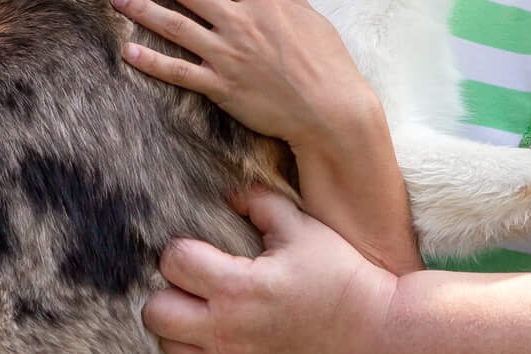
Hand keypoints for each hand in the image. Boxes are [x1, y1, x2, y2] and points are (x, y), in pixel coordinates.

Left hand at [114, 0, 377, 151]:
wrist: (330, 110)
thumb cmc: (329, 63)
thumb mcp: (312, 17)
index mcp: (263, 2)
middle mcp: (240, 23)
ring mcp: (227, 55)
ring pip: (175, 25)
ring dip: (143, 9)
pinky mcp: (220, 86)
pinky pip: (177, 71)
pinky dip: (150, 61)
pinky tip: (127, 51)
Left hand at [143, 187, 396, 353]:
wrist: (374, 331)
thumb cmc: (340, 276)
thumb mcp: (303, 230)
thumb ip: (261, 203)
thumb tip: (231, 192)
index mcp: (239, 287)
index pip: (174, 262)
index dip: (181, 250)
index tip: (200, 250)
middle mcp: (228, 331)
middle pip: (155, 313)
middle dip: (169, 293)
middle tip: (192, 286)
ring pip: (168, 348)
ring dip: (179, 329)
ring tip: (202, 314)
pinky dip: (197, 353)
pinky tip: (217, 338)